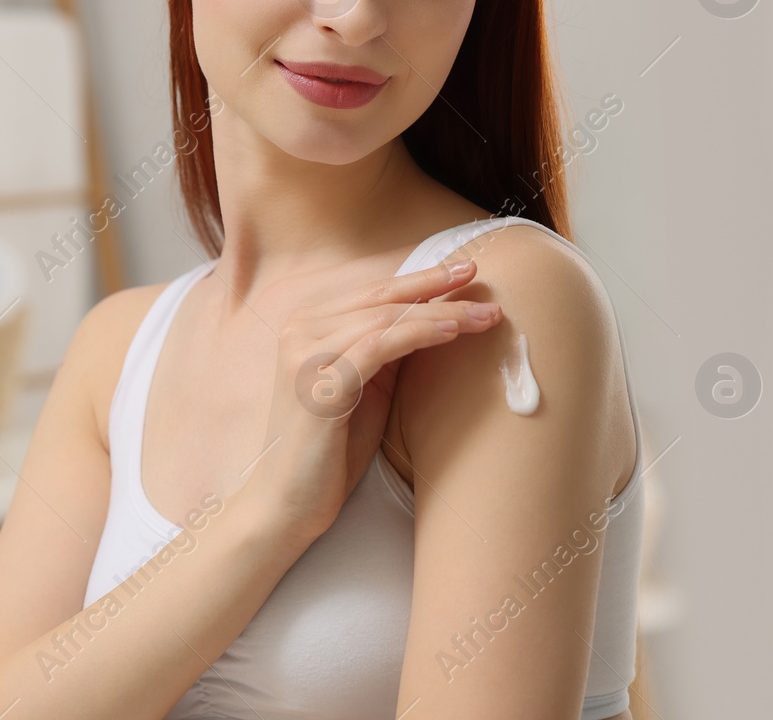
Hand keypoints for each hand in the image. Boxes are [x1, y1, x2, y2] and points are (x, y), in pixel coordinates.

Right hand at [241, 257, 501, 547]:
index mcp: (308, 326)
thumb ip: (386, 352)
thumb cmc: (329, 449)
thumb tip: (434, 320)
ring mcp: (305, 355)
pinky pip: (377, 347)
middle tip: (479, 273)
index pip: (374, 292)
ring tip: (484, 312)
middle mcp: (301, 330)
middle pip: (381, 298)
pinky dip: (418, 335)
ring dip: (440, 312)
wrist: (288, 501)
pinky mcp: (318, 384)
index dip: (421, 278)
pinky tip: (451, 331)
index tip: (463, 270)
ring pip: (384, 319)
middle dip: (436, 286)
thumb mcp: (365, 388)